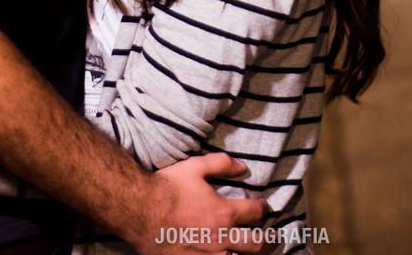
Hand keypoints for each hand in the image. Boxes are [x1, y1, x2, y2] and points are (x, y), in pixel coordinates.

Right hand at [130, 153, 268, 254]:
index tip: (264, 207)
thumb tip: (242, 166)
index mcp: (224, 213)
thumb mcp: (195, 167)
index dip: (263, 208)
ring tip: (251, 252)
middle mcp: (220, 238)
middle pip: (255, 243)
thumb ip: (221, 164)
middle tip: (273, 236)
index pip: (255, 212)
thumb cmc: (167, 188)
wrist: (139, 210)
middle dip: (268, 239)